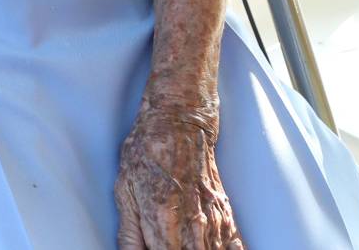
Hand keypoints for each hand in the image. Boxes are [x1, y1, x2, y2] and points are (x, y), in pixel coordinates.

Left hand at [115, 103, 240, 248]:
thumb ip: (129, 232)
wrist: (179, 121)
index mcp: (163, 219)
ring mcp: (214, 218)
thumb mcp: (125, 190)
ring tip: (182, 243)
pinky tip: (212, 248)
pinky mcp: (225, 213)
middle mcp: (194, 223)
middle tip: (164, 244)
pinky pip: (232, 245)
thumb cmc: (147, 151)